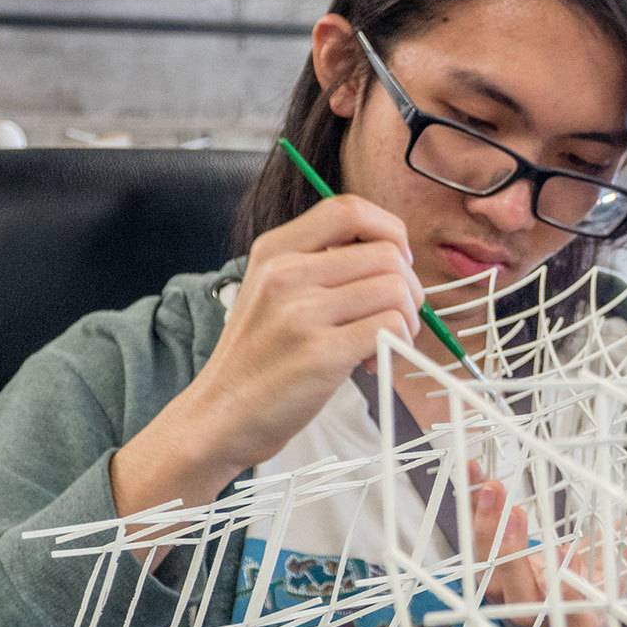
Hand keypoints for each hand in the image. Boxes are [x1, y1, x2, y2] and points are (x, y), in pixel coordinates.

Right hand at [113, 195, 425, 553]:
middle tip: (394, 316)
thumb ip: (319, 264)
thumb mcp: (272, 291)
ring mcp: (301, 313)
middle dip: (408, 286)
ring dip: (406, 319)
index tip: (396, 261)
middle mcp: (286, 274)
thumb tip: (391, 254)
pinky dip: (398, 345)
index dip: (389, 230)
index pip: (350, 209)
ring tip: (382, 342)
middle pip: (387, 253)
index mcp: (275, 250)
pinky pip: (390, 328)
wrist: (218, 417)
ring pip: (396, 289)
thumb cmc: (257, 359)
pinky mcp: (320, 354)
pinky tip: (374, 362)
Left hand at [465, 461, 626, 626]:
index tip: (568, 576)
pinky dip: (471, 506)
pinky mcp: (492, 563)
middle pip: (514, 591)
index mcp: (581, 619)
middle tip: (513, 510)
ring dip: (483, 526)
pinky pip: (475, 539)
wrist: (584, 581)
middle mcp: (538, 611)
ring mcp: (509, 590)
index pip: (571, 619)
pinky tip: (470, 471)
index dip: (567, 603)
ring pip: (484, 568)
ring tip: (490, 485)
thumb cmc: (617, 574)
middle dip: (509, 551)